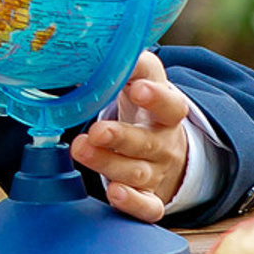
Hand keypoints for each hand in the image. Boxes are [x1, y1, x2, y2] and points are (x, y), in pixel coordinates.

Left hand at [68, 51, 190, 220]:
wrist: (165, 150)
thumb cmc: (145, 110)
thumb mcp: (144, 82)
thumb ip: (131, 65)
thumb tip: (105, 46)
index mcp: (166, 113)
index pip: (170, 105)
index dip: (157, 98)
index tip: (138, 88)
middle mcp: (164, 144)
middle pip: (147, 143)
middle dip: (121, 137)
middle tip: (98, 131)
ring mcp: (158, 174)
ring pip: (137, 173)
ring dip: (109, 164)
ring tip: (82, 150)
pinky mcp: (150, 199)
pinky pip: (147, 207)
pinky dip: (132, 203)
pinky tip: (113, 193)